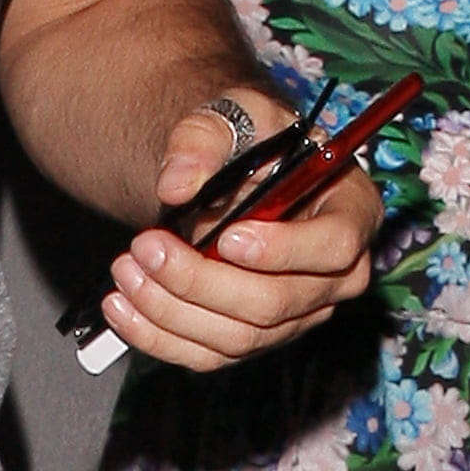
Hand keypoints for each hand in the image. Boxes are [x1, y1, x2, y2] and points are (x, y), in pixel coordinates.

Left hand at [95, 103, 380, 373]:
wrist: (228, 172)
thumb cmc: (247, 142)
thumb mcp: (231, 115)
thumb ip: (203, 137)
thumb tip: (177, 183)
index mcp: (349, 211)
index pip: (334, 246)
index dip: (284, 250)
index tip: (227, 239)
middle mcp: (334, 275)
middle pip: (276, 303)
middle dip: (201, 281)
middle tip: (146, 246)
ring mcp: (295, 315)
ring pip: (239, 337)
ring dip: (171, 309)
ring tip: (125, 270)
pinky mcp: (254, 337)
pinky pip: (209, 355)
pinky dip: (158, 336)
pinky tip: (119, 308)